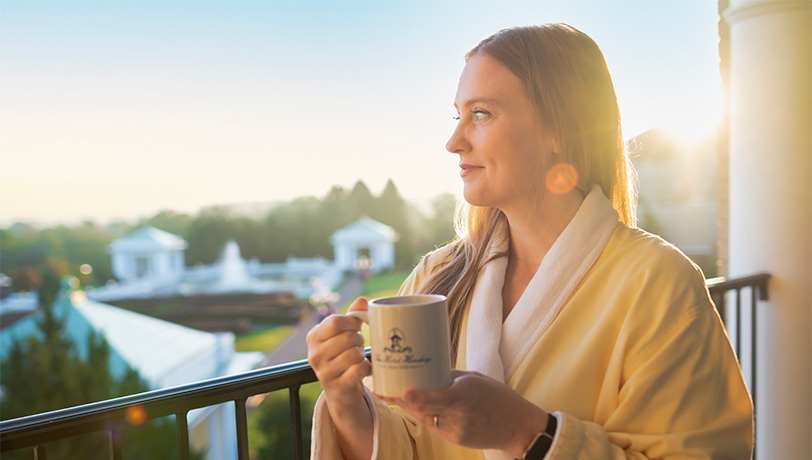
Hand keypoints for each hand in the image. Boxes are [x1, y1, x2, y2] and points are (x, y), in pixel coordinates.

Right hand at [306, 297, 370, 410]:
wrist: (341, 390)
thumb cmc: (343, 356)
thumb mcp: (343, 335)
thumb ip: (352, 317)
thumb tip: (361, 300)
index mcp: (313, 337)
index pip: (335, 321)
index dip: (352, 323)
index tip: (356, 327)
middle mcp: (314, 355)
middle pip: (347, 337)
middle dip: (359, 339)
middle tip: (359, 345)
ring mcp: (324, 372)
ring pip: (354, 353)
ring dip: (362, 354)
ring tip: (358, 357)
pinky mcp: (337, 386)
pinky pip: (359, 369)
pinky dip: (366, 367)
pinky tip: (363, 368)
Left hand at [375, 370, 548, 457]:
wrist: (518, 427)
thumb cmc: (499, 397)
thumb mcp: (476, 379)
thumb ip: (451, 377)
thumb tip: (428, 372)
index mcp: (467, 395)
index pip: (439, 398)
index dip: (418, 397)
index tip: (401, 392)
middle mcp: (460, 414)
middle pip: (424, 409)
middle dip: (400, 400)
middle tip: (380, 389)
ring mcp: (457, 430)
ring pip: (426, 418)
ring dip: (408, 407)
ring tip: (389, 395)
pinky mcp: (457, 439)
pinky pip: (434, 426)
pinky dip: (423, 415)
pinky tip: (412, 406)